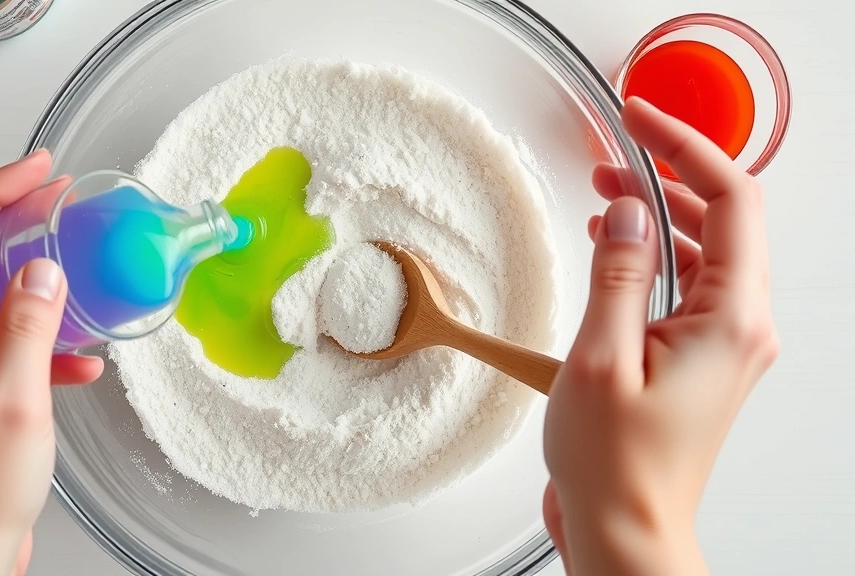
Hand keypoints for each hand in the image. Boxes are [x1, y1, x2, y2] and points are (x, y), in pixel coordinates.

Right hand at [542, 97, 778, 575]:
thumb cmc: (616, 465)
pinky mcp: (700, 360)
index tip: (640, 121)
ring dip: (660, 217)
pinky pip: (690, 288)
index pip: (731, 202)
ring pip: (706, 253)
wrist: (625, 530)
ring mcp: (724, 346)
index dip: (685, 148)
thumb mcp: (602, 357)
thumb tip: (626, 213)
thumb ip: (619, 274)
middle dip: (668, 178)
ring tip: (604, 197)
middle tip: (612, 157)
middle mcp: (741, 329)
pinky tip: (616, 254)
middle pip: (724, 221)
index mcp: (731, 321)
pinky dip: (656, 258)